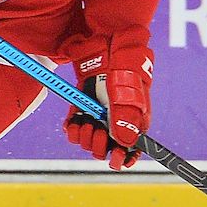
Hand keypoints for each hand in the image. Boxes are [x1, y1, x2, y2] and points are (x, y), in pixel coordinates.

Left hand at [64, 38, 152, 169]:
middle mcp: (114, 124)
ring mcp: (97, 118)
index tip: (116, 156)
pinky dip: (72, 129)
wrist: (106, 47)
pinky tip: (75, 121)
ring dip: (85, 136)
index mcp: (133, 123)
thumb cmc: (124, 68)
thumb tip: (125, 144)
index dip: (123, 158)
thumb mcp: (128, 92)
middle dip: (99, 144)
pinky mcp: (82, 110)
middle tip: (97, 129)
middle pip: (105, 150)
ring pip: (88, 142)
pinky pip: (74, 131)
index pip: (130, 152)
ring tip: (87, 121)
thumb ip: (126, 118)